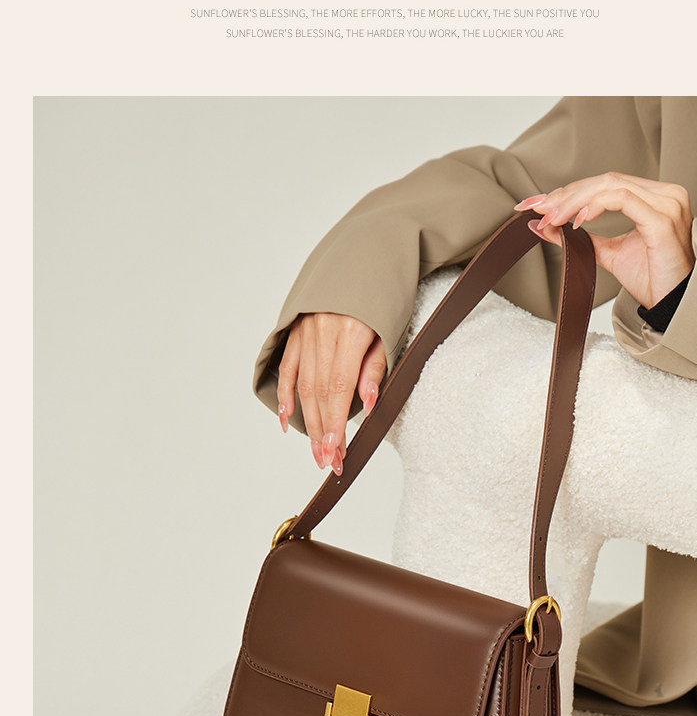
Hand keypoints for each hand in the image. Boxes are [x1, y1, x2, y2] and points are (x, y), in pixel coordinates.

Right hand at [276, 312, 386, 475]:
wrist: (366, 255)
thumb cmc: (385, 297)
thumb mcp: (390, 332)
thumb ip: (376, 368)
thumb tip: (367, 404)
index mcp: (350, 331)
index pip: (339, 389)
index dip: (335, 423)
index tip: (336, 451)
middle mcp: (323, 331)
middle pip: (319, 392)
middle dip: (323, 431)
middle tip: (328, 461)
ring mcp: (306, 330)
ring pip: (304, 384)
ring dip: (308, 421)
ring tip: (316, 450)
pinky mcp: (297, 330)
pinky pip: (289, 366)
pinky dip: (288, 394)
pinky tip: (288, 419)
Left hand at [515, 173, 694, 308]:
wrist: (672, 305)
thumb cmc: (651, 280)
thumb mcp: (609, 254)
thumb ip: (582, 238)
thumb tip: (545, 227)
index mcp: (655, 197)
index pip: (606, 184)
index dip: (570, 192)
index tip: (540, 205)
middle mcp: (664, 194)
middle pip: (605, 180)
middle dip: (566, 195)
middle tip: (539, 209)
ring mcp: (666, 203)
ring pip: (610, 185)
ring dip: (575, 201)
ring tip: (553, 218)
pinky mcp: (663, 219)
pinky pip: (623, 199)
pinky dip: (596, 205)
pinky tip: (578, 220)